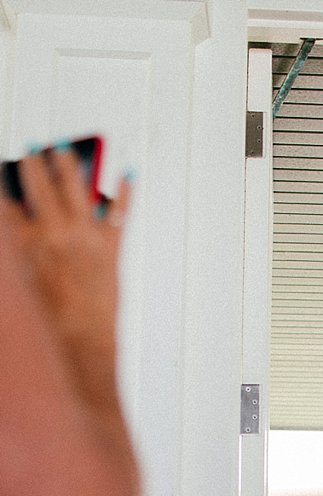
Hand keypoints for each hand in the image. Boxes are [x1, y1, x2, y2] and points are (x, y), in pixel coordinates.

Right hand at [7, 147, 127, 396]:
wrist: (79, 340)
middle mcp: (52, 233)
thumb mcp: (23, 278)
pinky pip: (120, 212)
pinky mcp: (111, 248)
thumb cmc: (48, 316)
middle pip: (40, 184)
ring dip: (70, 165)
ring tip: (66, 149)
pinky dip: (125, 192)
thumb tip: (23, 218)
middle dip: (35, 162)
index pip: (7, 201)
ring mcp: (84, 238)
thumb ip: (22, 245)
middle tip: (35, 146)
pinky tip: (128, 174)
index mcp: (23, 242)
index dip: (5, 183)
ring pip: (76, 189)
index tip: (6, 169)